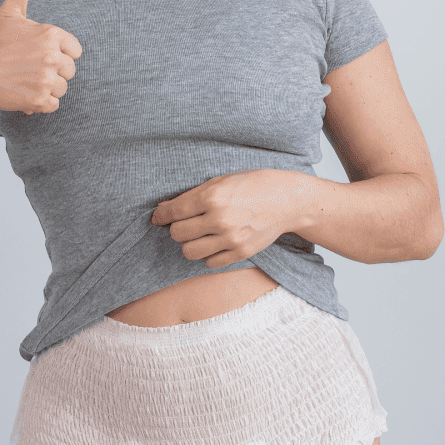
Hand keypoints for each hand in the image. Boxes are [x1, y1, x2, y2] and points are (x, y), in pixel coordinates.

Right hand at [0, 0, 82, 115]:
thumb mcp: (10, 10)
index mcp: (51, 33)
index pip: (75, 51)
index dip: (58, 53)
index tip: (37, 54)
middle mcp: (52, 56)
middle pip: (70, 71)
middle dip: (52, 72)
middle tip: (27, 68)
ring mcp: (46, 79)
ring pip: (62, 88)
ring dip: (46, 88)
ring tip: (24, 79)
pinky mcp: (39, 100)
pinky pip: (54, 105)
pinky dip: (40, 103)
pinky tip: (24, 92)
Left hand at [149, 169, 314, 268]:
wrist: (287, 200)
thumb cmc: (252, 185)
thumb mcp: (220, 182)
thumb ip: (191, 196)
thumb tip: (162, 208)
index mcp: (212, 196)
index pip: (173, 212)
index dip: (160, 215)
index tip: (158, 217)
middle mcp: (219, 219)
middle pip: (177, 234)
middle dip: (177, 228)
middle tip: (185, 223)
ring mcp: (231, 239)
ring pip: (189, 252)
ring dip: (189, 243)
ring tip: (198, 234)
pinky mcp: (240, 253)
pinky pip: (209, 262)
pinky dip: (207, 254)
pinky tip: (214, 242)